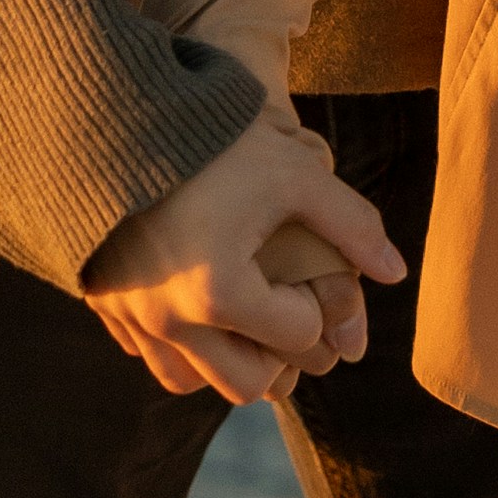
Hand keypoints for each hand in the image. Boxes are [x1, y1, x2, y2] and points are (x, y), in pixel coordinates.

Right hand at [82, 106, 403, 405]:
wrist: (114, 112)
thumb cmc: (214, 140)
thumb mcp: (293, 171)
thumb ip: (351, 223)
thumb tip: (395, 273)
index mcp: (220, 292)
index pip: (298, 336)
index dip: (316, 305)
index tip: (307, 271)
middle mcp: (169, 319)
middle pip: (246, 385)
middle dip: (276, 356)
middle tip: (285, 309)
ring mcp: (129, 316)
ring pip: (188, 381)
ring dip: (222, 360)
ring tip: (243, 311)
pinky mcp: (101, 303)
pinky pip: (146, 352)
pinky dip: (177, 342)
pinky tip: (195, 297)